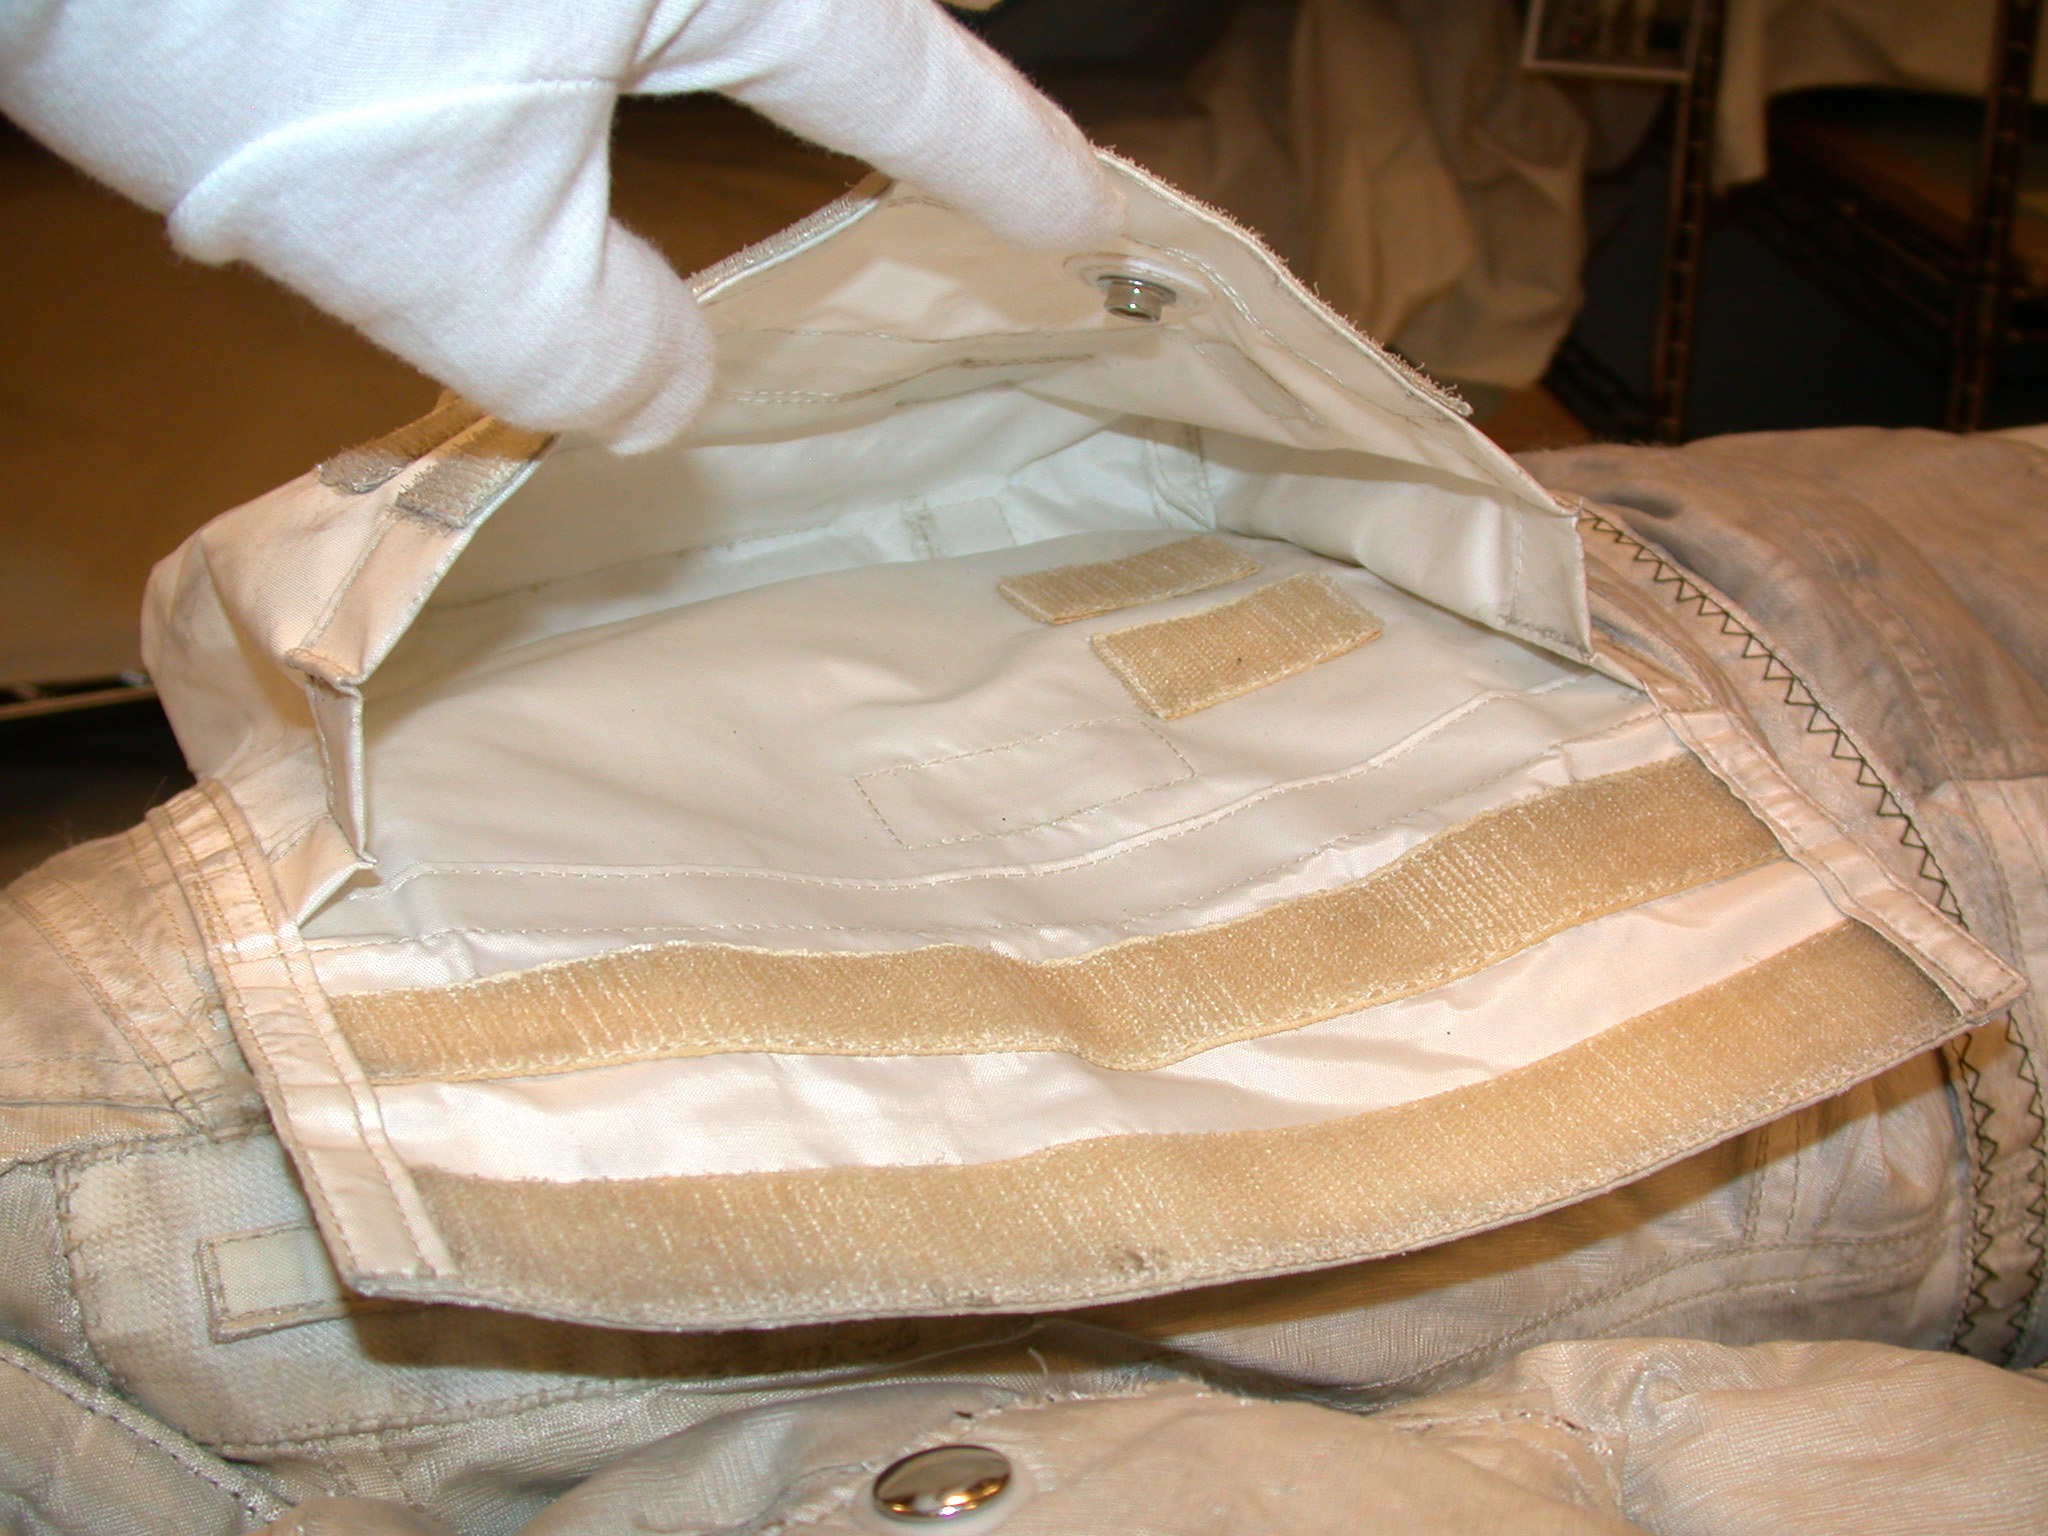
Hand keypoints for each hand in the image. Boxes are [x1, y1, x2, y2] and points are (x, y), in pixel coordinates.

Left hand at [0, 0, 1120, 450]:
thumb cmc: (262, 32)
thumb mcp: (461, 254)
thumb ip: (603, 350)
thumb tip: (670, 390)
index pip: (898, 77)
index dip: (1001, 164)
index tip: (1095, 222)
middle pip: (806, 9)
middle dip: (885, 87)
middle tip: (964, 170)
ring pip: (677, 17)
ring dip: (732, 74)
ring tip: (794, 145)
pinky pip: (567, 21)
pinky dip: (589, 66)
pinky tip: (549, 104)